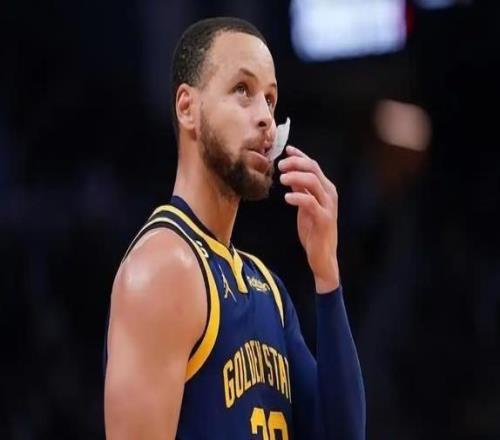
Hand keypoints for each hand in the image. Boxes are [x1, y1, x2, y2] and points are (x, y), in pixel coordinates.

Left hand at [279, 146, 339, 292]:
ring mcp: (328, 206)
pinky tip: (286, 198)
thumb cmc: (313, 230)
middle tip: (279, 166)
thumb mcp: (305, 206)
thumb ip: (301, 190)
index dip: (299, 156)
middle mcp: (329, 194)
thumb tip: (290, 174)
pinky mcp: (324, 219)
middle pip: (313, 169)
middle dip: (295, 164)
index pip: (313, 165)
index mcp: (326, 189)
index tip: (286, 150)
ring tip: (281, 179)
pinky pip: (310, 202)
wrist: (322, 255)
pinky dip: (297, 197)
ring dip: (295, 177)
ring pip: (312, 182)